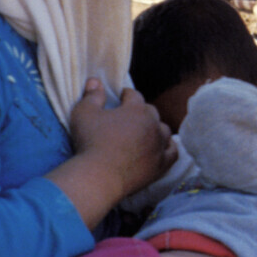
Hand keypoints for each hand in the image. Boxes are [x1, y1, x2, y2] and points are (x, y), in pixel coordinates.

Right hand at [68, 78, 176, 203]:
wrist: (99, 176)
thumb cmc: (90, 142)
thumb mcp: (83, 114)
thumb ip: (91, 96)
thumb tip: (95, 80)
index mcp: (136, 110)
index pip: (134, 96)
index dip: (127, 95)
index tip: (122, 96)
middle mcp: (153, 125)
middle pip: (151, 112)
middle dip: (141, 111)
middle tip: (129, 116)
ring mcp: (159, 145)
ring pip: (163, 130)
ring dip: (155, 128)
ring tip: (145, 131)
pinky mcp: (161, 164)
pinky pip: (172, 152)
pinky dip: (168, 147)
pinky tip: (163, 147)